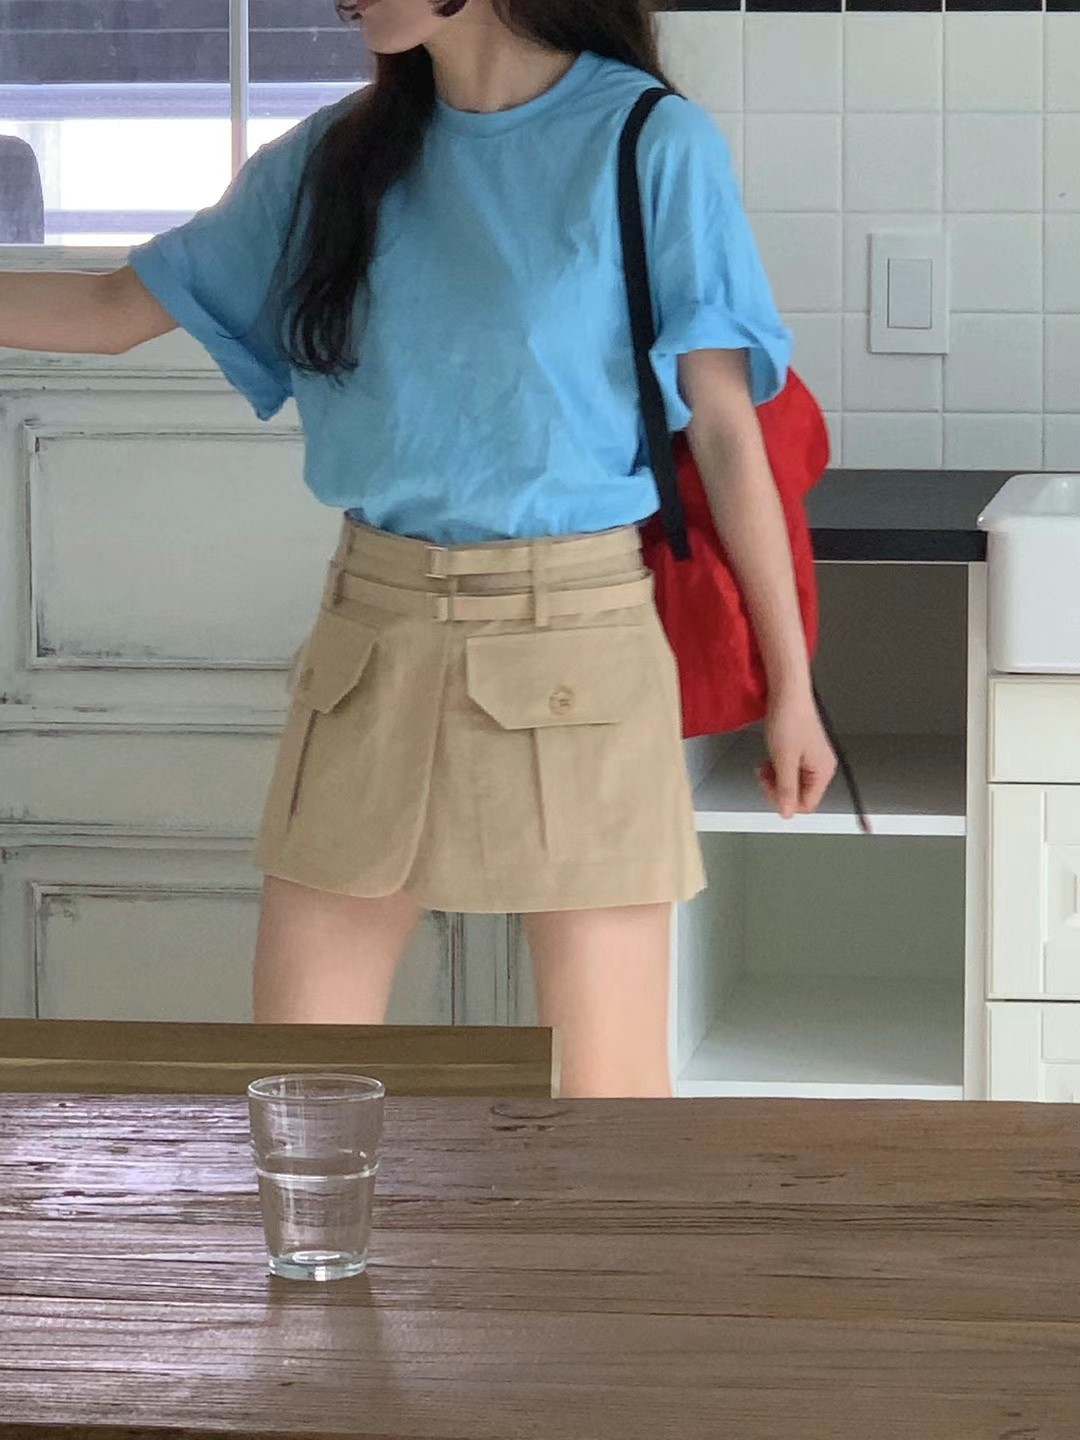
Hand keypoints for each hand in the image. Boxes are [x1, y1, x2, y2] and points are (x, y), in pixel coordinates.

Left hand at [757, 689, 837, 820]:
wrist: (787, 692)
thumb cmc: (789, 720)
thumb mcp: (784, 760)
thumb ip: (785, 789)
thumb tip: (786, 813)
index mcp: (823, 772)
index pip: (806, 804)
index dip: (785, 801)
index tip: (770, 788)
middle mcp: (821, 767)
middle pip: (799, 795)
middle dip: (779, 789)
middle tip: (765, 775)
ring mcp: (812, 758)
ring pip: (792, 782)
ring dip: (776, 778)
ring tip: (765, 765)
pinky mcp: (802, 750)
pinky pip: (790, 769)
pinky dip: (777, 767)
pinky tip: (769, 758)